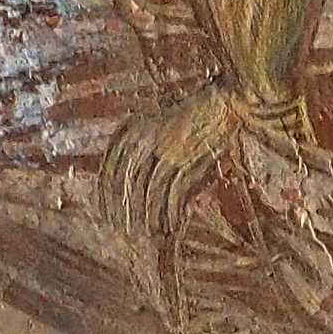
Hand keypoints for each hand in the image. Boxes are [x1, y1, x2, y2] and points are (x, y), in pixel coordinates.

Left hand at [97, 88, 249, 324]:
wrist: (227, 100)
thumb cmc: (197, 115)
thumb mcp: (165, 127)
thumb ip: (147, 150)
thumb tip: (134, 185)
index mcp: (135, 128)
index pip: (109, 167)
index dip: (105, 195)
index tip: (104, 214)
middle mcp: (144, 138)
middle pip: (124, 184)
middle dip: (123, 211)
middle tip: (124, 232)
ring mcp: (164, 149)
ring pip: (146, 192)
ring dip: (146, 217)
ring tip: (149, 233)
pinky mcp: (185, 158)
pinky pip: (171, 193)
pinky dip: (168, 212)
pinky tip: (169, 226)